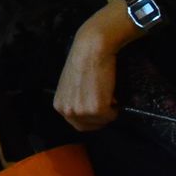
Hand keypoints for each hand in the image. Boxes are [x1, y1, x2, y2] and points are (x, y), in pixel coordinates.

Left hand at [54, 1, 138, 131]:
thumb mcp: (71, 86)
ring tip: (107, 92)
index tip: (99, 109)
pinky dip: (116, 107)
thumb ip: (75, 100)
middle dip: (99, 117)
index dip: (90, 117)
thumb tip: (88, 111)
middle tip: (107, 103)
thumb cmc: (83, 61)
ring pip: (101, 122)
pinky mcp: (96, 109)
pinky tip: (111, 91)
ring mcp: (81, 111)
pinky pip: (111, 116)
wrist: (91, 49)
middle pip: (88, 127)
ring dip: (108, 111)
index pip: (76, 123)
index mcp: (59, 105)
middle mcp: (67, 111)